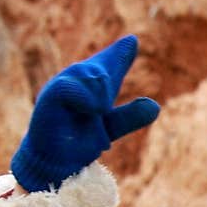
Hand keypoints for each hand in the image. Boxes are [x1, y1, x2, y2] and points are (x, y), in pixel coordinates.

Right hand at [11, 35, 159, 192]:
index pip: (107, 65)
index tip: (132, 41)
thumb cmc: (77, 142)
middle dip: (111, 74)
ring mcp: (62, 87)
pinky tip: (95, 108)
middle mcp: (76, 82)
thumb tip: (155, 106)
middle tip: (105, 106)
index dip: (120, 54)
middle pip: (100, 68)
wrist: (54, 165)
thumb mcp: (109, 128)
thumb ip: (129, 116)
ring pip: (88, 73)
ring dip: (100, 90)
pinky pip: (68, 88)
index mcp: (91, 87)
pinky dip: (85, 97)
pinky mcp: (50, 98)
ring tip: (100, 109)